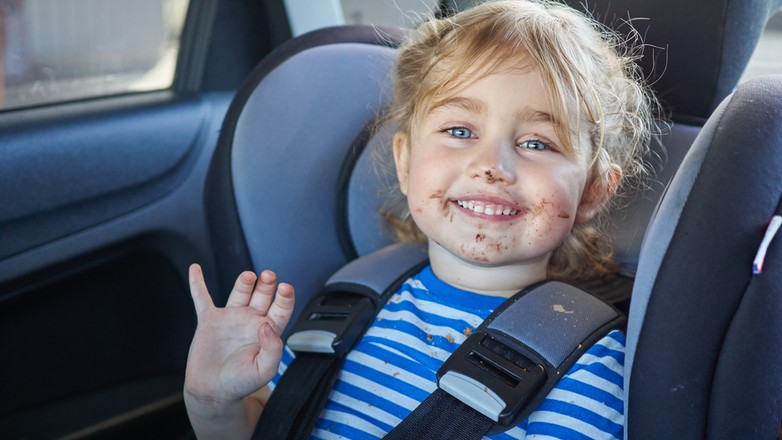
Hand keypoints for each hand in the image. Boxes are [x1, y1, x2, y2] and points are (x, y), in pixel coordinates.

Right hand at [184, 264, 294, 408]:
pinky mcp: (209, 321)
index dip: (285, 298)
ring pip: (239, 293)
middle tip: (269, 276)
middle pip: (262, 295)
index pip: (281, 308)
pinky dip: (197, 284)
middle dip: (266, 284)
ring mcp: (230, 318)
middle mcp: (251, 320)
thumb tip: (267, 326)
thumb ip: (272, 349)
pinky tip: (195, 268)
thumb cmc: (241, 382)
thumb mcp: (264, 370)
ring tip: (249, 276)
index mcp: (268, 330)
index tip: (285, 289)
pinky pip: (202, 298)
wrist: (214, 392)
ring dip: (244, 282)